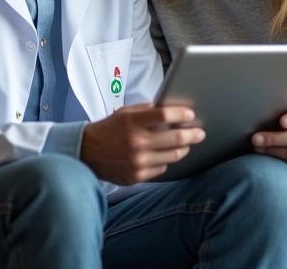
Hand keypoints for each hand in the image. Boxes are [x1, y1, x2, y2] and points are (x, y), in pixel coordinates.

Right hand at [80, 103, 205, 184]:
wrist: (87, 153)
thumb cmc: (108, 130)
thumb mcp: (124, 113)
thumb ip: (147, 111)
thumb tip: (171, 111)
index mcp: (132, 122)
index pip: (164, 115)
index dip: (181, 114)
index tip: (190, 114)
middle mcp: (136, 142)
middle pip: (176, 138)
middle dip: (193, 134)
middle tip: (200, 133)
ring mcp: (138, 162)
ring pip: (174, 155)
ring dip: (183, 148)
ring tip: (186, 144)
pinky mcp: (137, 176)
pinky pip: (162, 168)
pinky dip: (166, 160)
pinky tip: (164, 155)